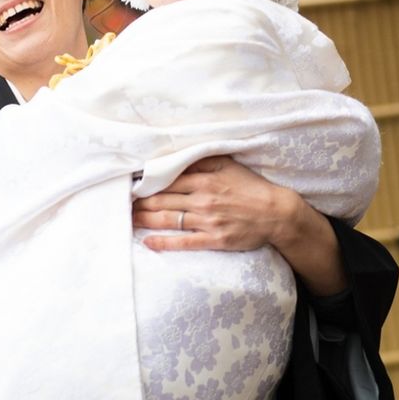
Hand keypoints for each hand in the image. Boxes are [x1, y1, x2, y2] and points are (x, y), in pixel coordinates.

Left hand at [133, 156, 294, 250]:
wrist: (276, 213)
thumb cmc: (251, 187)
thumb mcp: (229, 165)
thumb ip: (202, 160)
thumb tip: (178, 156)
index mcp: (204, 179)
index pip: (168, 180)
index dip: (147, 183)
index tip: (132, 184)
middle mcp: (202, 200)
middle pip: (163, 200)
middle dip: (140, 202)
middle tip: (122, 203)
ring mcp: (207, 221)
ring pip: (168, 219)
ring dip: (145, 220)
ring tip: (128, 219)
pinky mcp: (214, 240)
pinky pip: (184, 242)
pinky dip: (164, 242)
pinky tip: (149, 242)